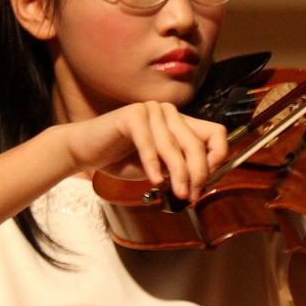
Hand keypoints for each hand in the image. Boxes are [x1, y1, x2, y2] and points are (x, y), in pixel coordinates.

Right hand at [60, 102, 229, 200]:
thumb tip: (205, 180)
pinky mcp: (132, 114)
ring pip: (174, 147)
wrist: (87, 152)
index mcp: (182, 122)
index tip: (208, 181)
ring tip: (178, 193)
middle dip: (198, 173)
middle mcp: (170, 112)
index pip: (216, 133)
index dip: (218, 157)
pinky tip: (154, 180)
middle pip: (197, 144)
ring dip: (179, 174)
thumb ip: (182, 168)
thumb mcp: (162, 167)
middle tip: (192, 195)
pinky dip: (153, 164)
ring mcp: (152, 110)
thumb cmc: (124, 160)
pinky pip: (149, 143)